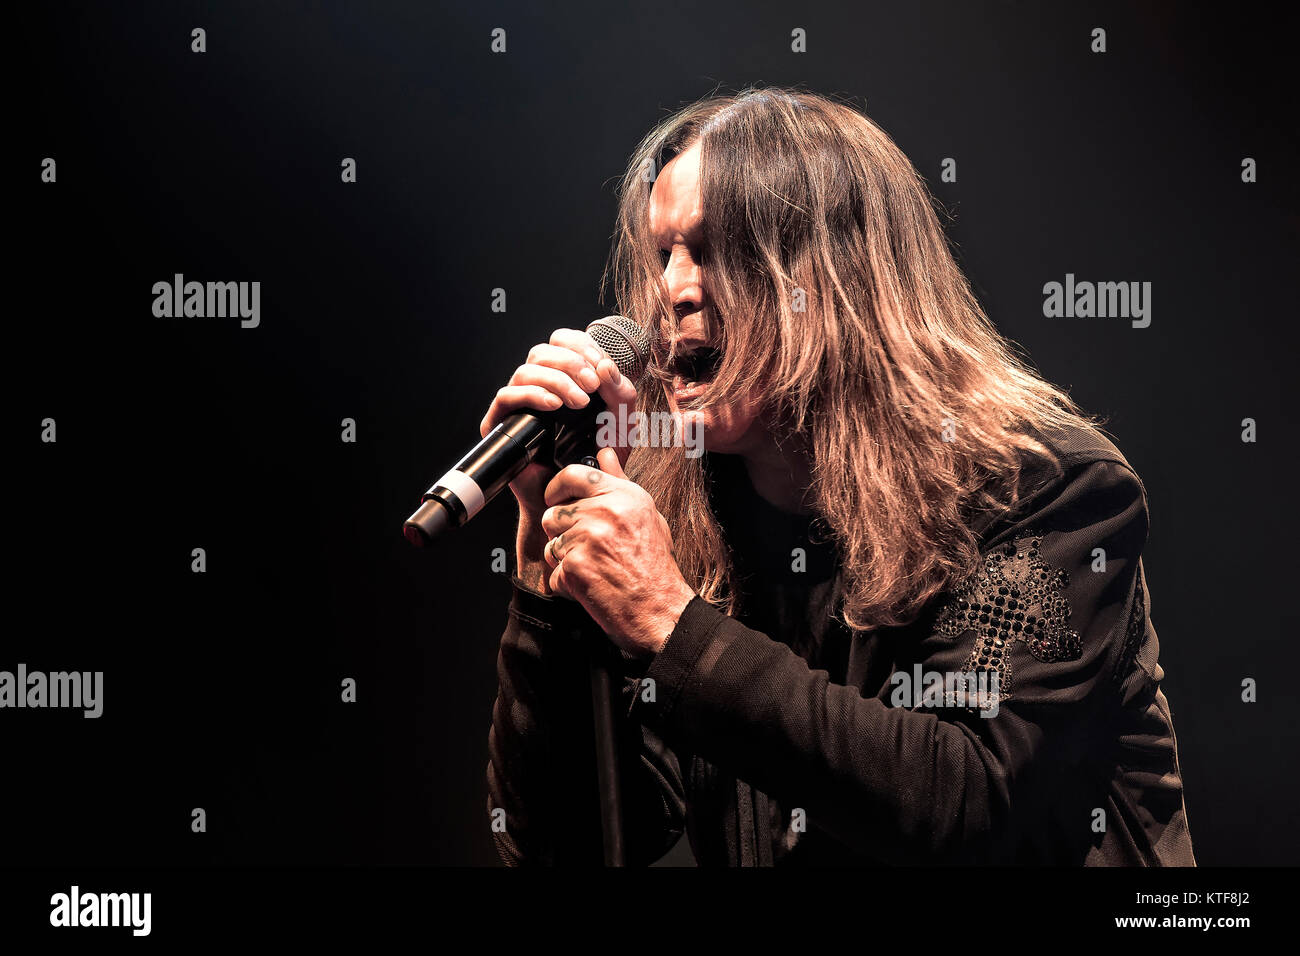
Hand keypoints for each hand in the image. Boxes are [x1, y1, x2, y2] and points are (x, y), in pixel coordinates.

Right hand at [478, 328, 638, 521]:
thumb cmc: (596, 462)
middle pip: (543, 350)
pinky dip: (532, 395)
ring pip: (526, 370)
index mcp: (564, 378)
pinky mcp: (501, 424)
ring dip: (556, 380)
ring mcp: (518, 404)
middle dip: (572, 363)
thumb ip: (621, 393)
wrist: (575, 500)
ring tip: (578, 402)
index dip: (582, 345)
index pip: (564, 341)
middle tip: (593, 386)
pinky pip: (506, 396)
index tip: (602, 365)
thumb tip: (605, 365)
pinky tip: (554, 406)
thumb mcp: (621, 425)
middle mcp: (538, 387)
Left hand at [540, 447, 695, 656]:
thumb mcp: (647, 516)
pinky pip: (553, 572)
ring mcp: (588, 538)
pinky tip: (591, 587)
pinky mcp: (575, 566)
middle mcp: (605, 512)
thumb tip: (605, 454)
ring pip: (550, 543)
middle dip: (562, 533)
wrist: (661, 611)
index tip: (556, 499)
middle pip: (554, 513)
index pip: (572, 474)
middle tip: (585, 548)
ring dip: (564, 560)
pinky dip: (567, 585)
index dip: (557, 488)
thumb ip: (620, 483)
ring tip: (593, 569)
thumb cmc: (656, 567)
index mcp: (623, 495)